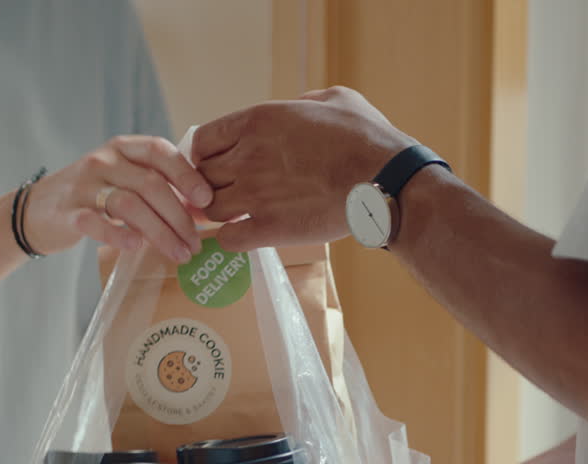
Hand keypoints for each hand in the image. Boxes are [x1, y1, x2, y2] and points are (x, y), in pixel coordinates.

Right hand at [26, 135, 213, 262]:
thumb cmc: (92, 196)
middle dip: (178, 217)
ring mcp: (84, 185)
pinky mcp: (67, 212)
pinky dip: (117, 234)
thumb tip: (200, 210)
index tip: (206, 200)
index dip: (187, 174)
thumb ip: (155, 185)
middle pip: (150, 185)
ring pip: (129, 205)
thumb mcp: (123, 178)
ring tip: (178, 253)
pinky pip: (96, 222)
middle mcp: (104, 160)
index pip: (160, 151)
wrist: (38, 210)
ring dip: (159, 232)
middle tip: (194, 244)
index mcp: (123, 148)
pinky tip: (135, 246)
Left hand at [192, 86, 413, 251]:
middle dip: (211, 184)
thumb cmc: (367, 138)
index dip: (206, 154)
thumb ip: (307, 100)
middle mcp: (248, 156)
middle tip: (229, 191)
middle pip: (201, 176)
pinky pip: (228, 239)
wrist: (386, 179)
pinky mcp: (269, 228)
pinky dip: (231, 239)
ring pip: (211, 209)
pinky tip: (246, 235)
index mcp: (258, 121)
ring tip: (240, 214)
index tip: (218, 163)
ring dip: (221, 213)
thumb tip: (300, 103)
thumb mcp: (337, 99)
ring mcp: (255, 194)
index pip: (202, 140)